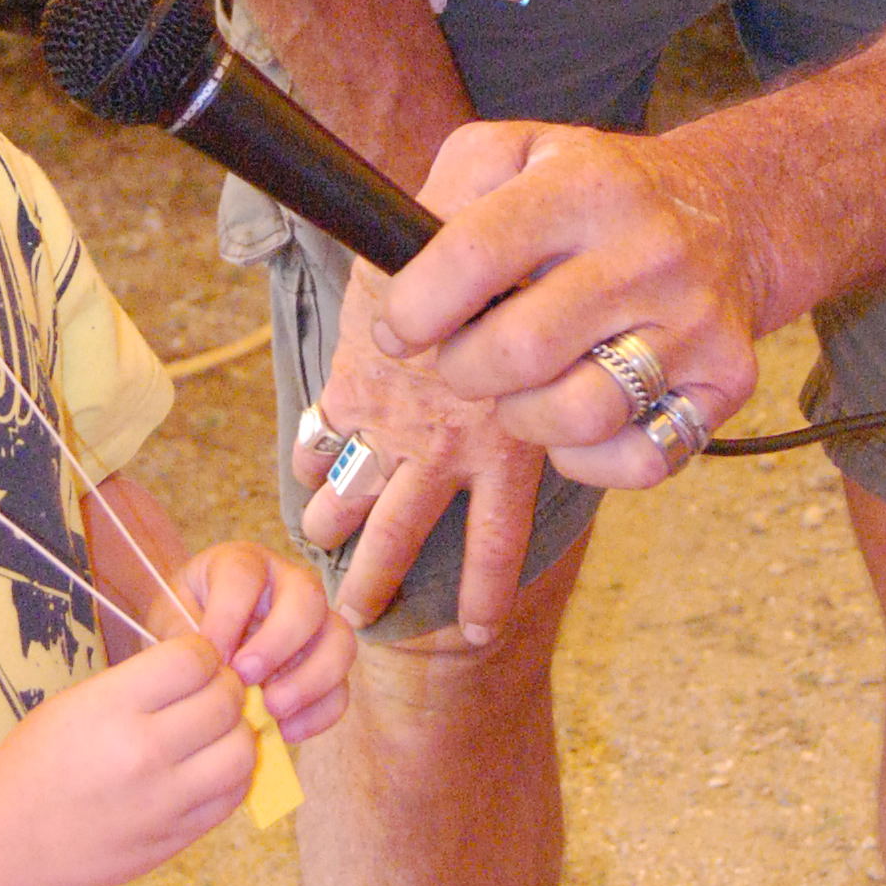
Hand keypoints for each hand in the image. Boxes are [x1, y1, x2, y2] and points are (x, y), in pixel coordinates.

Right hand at [0, 632, 252, 885]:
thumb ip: (137, 684)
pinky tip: (215, 764)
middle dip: (226, 685)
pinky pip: (232, 795)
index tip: (196, 658)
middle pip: (223, 701)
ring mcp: (165, 800)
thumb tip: (198, 665)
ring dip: (238, 730)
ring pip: (241, 750)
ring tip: (219, 728)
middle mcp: (144, 752)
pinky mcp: (178, 837)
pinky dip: (233, 773)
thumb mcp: (74, 704)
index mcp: (111, 709)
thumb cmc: (35, 765)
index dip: (202, 651)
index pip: (191, 660)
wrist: (13, 845)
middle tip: (215, 687)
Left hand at [178, 541, 355, 742]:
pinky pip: (341, 687)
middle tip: (246, 678)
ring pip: (339, 639)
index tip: (211, 654)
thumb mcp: (169, 620)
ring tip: (273, 709)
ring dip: (310, 678)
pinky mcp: (325, 665)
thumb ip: (182, 635)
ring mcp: (315, 625)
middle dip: (279, 641)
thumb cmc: (182, 624)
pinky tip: (287, 731)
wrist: (195, 648)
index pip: (245, 574)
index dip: (229, 614)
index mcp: (242, 564)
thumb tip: (207, 666)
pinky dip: (320, 712)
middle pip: (307, 598)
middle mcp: (288, 585)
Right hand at [293, 255, 547, 642]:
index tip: (478, 630)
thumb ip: (559, 384)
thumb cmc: (520, 290)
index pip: (495, 544)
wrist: (447, 254)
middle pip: (400, 537)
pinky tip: (307, 467)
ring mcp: (390, 424)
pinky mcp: (350, 388)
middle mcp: (442, 452)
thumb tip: (578, 413)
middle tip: (354, 617)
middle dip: (374, 581)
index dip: (485, 592)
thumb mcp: (560, 351)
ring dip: (330, 523)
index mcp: (503, 453)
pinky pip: (322, 437)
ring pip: (351, 496)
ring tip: (317, 541)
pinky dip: (310, 455)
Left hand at [374, 116, 768, 484]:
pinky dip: (587, 458)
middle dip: (463, 369)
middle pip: (518, 352)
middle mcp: (650, 250)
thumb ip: (449, 193)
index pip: (473, 257)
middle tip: (465, 357)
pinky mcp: (728, 379)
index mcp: (586, 182)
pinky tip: (576, 418)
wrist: (725, 212)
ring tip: (522, 386)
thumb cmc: (592, 193)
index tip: (400, 328)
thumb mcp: (517, 153)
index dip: (414, 308)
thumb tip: (398, 277)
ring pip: (578, 416)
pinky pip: (637, 460)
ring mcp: (696, 319)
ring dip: (523, 417)